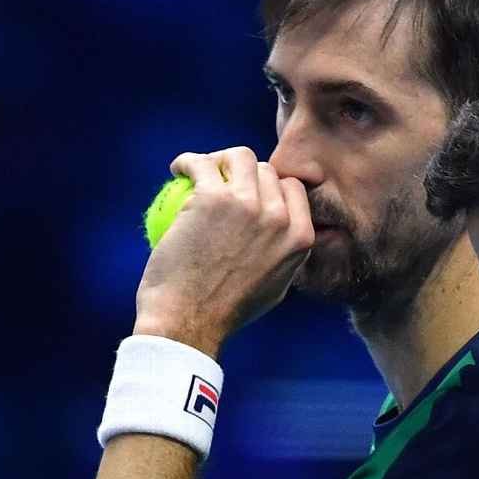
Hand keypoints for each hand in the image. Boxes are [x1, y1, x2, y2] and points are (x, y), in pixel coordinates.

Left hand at [132, 146, 313, 358]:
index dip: (270, 186)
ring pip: (239, 156)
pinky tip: (178, 169)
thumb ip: (283, 255)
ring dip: (219, 159)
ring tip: (198, 170)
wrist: (188, 322)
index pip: (292, 188)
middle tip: (218, 182)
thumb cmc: (225, 312)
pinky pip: (200, 164)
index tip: (248, 192)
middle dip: (244, 171)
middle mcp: (280, 217)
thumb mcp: (275, 287)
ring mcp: (248, 204)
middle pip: (266, 170)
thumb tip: (281, 234)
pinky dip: (187, 162)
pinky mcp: (213, 198)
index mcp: (301, 236)